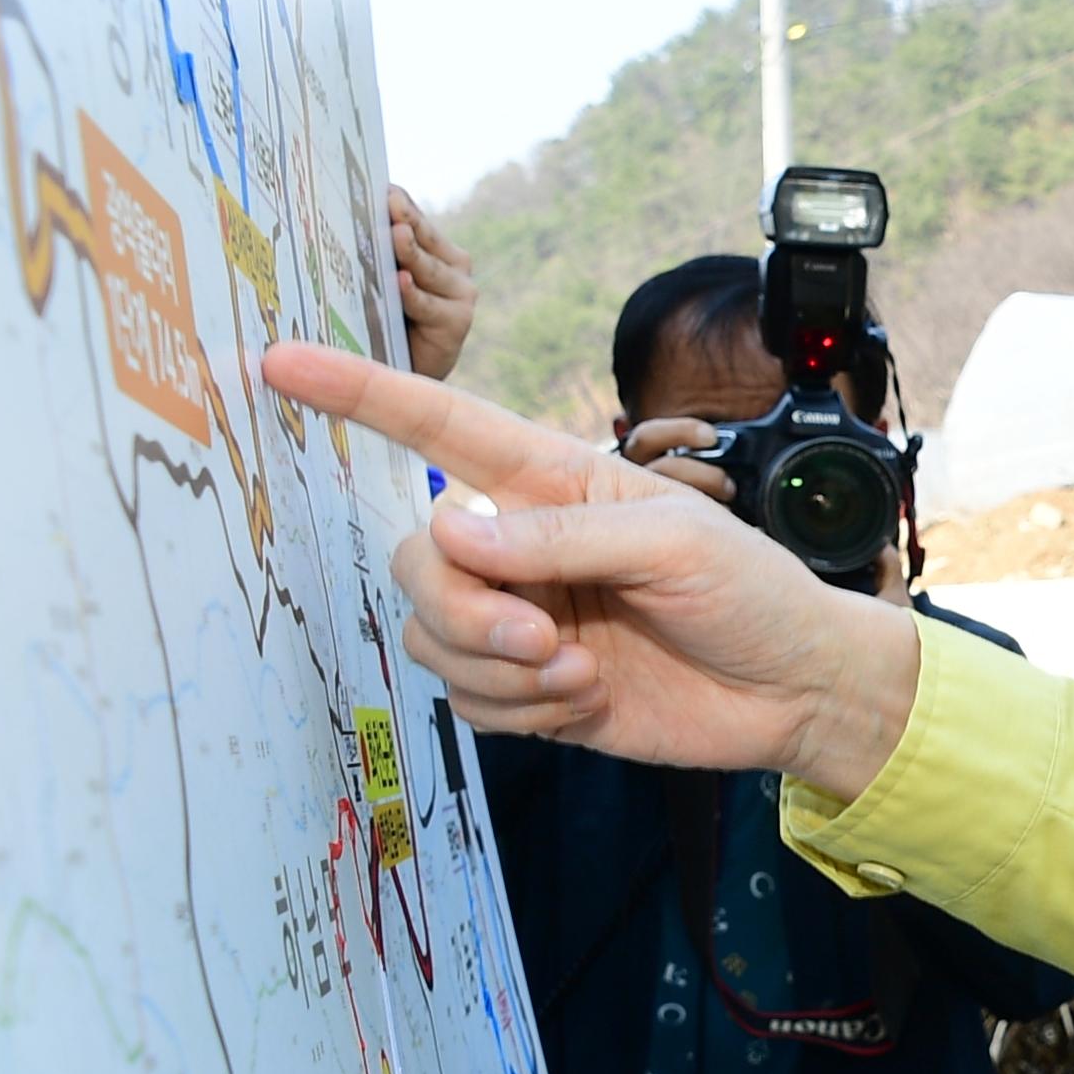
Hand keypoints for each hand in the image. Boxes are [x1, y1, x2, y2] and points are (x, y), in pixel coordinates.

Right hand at [261, 343, 920, 797]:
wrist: (793, 692)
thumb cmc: (752, 593)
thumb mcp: (675, 543)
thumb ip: (562, 538)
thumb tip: (458, 536)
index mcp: (553, 481)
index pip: (438, 427)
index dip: (359, 394)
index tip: (280, 363)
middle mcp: (522, 546)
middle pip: (417, 560)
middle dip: (464, 610)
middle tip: (543, 640)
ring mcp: (520, 618)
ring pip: (432, 637)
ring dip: (500, 669)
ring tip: (583, 673)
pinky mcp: (527, 688)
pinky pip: (466, 699)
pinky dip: (519, 709)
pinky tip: (587, 700)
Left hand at [388, 184, 477, 380]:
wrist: (402, 377)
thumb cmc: (381, 322)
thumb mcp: (373, 281)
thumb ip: (370, 254)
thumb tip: (326, 215)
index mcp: (430, 245)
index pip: (410, 213)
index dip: (394, 199)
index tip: (375, 183)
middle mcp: (450, 263)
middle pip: (422, 234)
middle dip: (402, 217)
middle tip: (387, 199)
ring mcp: (459, 292)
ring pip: (426, 267)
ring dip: (409, 253)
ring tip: (395, 235)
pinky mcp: (457, 323)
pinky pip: (427, 305)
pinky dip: (412, 295)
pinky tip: (400, 282)